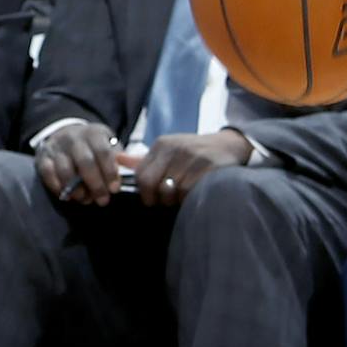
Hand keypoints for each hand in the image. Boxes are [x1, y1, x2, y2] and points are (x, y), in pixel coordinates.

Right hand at [34, 121, 124, 205]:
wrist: (66, 133)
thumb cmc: (93, 146)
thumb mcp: (108, 144)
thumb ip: (116, 159)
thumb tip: (122, 177)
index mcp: (94, 133)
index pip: (103, 152)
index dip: (109, 172)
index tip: (114, 189)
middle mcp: (73, 137)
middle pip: (85, 162)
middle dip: (95, 184)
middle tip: (103, 200)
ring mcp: (56, 146)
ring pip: (65, 169)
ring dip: (76, 189)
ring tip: (86, 200)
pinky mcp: (43, 156)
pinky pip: (47, 173)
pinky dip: (57, 187)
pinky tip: (68, 197)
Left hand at [133, 129, 249, 206]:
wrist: (228, 145)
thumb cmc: (193, 153)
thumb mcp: (168, 152)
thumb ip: (144, 160)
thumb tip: (117, 159)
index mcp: (161, 145)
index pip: (140, 175)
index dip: (145, 192)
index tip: (153, 197)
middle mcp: (174, 148)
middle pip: (151, 183)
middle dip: (156, 198)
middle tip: (166, 201)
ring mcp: (191, 157)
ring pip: (170, 191)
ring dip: (175, 200)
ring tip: (183, 196)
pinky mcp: (208, 166)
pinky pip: (188, 191)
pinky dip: (189, 199)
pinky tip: (194, 195)